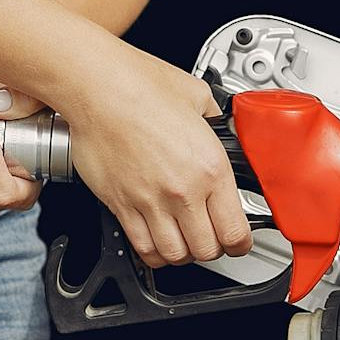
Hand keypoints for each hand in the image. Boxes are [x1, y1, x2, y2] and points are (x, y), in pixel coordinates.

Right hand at [59, 48, 253, 269]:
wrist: (98, 86)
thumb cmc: (141, 84)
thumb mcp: (197, 96)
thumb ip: (214, 119)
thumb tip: (219, 126)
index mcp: (210, 166)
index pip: (235, 231)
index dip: (241, 242)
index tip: (238, 240)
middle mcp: (182, 190)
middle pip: (207, 250)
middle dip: (214, 249)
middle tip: (212, 238)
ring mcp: (149, 201)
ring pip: (174, 255)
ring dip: (183, 253)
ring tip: (185, 240)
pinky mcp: (120, 204)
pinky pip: (141, 246)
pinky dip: (153, 252)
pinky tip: (157, 240)